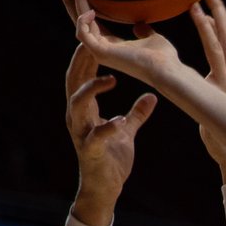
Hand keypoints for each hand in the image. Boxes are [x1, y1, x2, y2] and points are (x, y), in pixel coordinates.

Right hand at [65, 44, 156, 225]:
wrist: (105, 187)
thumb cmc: (112, 157)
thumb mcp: (125, 131)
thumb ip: (136, 113)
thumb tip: (151, 97)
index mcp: (85, 110)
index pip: (82, 77)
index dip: (87, 57)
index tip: (96, 37)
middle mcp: (77, 118)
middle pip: (73, 84)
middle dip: (81, 63)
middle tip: (92, 44)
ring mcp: (81, 134)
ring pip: (76, 106)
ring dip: (91, 91)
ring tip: (110, 80)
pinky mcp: (90, 151)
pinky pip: (94, 137)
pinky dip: (106, 128)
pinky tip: (118, 120)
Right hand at [72, 0, 180, 88]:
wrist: (166, 69)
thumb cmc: (163, 57)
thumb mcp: (151, 38)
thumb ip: (143, 31)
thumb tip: (139, 23)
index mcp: (112, 44)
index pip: (92, 22)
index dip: (84, 6)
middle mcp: (102, 47)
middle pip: (80, 20)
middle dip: (71, 1)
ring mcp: (100, 51)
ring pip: (79, 23)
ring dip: (76, 2)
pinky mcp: (100, 53)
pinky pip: (82, 33)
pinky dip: (83, 20)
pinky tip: (91, 9)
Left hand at [189, 0, 225, 180]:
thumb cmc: (221, 131)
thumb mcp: (217, 103)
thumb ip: (209, 86)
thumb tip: (194, 77)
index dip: (218, 21)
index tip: (208, 3)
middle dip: (219, 10)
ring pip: (222, 39)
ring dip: (211, 17)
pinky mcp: (225, 82)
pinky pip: (215, 52)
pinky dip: (209, 32)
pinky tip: (201, 18)